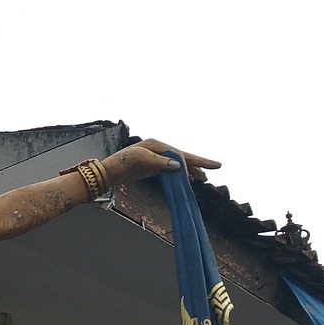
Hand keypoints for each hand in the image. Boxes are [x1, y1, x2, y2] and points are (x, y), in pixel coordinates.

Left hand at [102, 139, 219, 186]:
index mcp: (157, 145)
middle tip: (216, 169)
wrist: (107, 171)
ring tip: (203, 178)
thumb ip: (161, 163)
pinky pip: (169, 171)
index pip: (182, 154)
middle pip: (182, 157)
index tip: (212, 167)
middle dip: (199, 164)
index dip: (198, 161)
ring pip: (177, 164)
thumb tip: (180, 167)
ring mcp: (154, 159)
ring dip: (190, 170)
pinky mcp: (150, 168)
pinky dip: (179, 175)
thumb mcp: (142, 160)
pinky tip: (185, 180)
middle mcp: (157, 150)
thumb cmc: (122, 163)